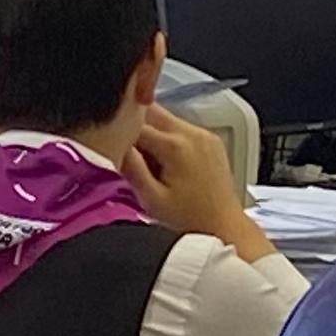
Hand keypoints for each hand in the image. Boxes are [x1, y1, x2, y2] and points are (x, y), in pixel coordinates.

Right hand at [121, 105, 267, 256]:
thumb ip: (131, 168)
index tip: (111, 146)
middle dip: (133, 124)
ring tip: (150, 162)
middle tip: (127, 150)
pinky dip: (168, 138)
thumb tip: (113, 144)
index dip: (118, 133)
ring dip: (151, 132)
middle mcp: (192, 133)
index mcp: (176, 146)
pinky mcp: (210, 140)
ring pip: (165, 117)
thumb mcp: (151, 199)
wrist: (224, 226)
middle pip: (150, 109)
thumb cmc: (191, 220)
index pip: (134, 122)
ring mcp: (204, 135)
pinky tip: (167, 163)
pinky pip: (180, 127)